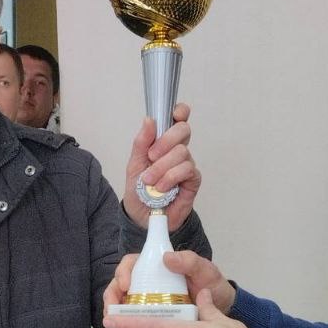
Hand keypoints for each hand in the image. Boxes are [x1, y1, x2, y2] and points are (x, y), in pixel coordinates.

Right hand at [106, 250, 236, 314]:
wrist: (223, 308)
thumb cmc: (212, 284)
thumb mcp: (204, 270)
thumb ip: (189, 261)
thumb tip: (167, 258)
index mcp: (155, 266)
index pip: (130, 264)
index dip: (122, 273)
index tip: (125, 285)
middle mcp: (147, 283)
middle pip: (119, 287)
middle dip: (112, 298)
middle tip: (113, 310)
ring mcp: (148, 302)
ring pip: (123, 307)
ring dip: (116, 316)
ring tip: (115, 327)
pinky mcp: (152, 320)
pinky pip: (134, 324)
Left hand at [122, 103, 200, 231]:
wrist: (142, 216)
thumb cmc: (139, 189)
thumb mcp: (134, 164)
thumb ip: (141, 143)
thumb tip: (150, 120)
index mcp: (163, 142)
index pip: (178, 119)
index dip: (179, 111)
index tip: (174, 113)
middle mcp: (178, 150)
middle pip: (183, 129)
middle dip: (166, 140)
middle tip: (151, 156)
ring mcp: (187, 164)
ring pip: (182, 152)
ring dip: (162, 167)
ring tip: (150, 181)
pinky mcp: (193, 180)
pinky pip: (187, 170)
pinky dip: (171, 177)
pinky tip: (161, 188)